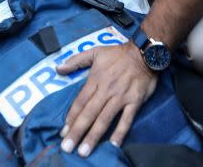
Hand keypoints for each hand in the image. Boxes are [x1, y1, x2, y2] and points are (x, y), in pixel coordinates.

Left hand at [56, 41, 157, 156]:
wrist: (144, 52)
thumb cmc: (118, 54)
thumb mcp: (95, 52)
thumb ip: (75, 61)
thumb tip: (57, 68)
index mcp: (96, 80)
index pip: (80, 102)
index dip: (71, 117)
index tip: (63, 131)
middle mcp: (106, 90)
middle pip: (89, 113)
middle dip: (77, 131)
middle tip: (67, 147)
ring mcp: (121, 97)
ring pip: (105, 119)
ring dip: (93, 136)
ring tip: (84, 151)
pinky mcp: (135, 102)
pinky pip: (126, 120)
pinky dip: (120, 132)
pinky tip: (113, 144)